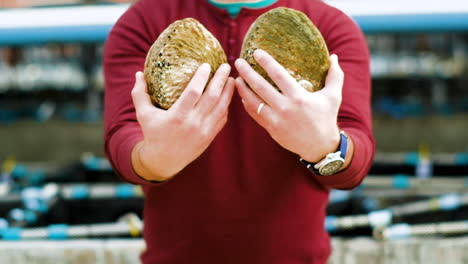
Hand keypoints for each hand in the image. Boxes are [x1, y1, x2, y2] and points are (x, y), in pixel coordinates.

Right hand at [131, 63, 234, 180]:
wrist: (164, 161)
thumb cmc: (152, 134)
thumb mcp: (143, 114)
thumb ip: (140, 93)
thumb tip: (139, 73)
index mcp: (177, 116)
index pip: (193, 92)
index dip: (201, 77)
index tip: (207, 65)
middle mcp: (193, 124)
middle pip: (212, 97)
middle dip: (221, 80)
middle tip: (226, 66)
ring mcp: (204, 131)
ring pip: (221, 108)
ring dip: (228, 92)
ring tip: (232, 79)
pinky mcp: (210, 137)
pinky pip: (222, 119)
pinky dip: (226, 106)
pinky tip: (227, 96)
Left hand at [235, 50, 343, 162]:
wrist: (319, 146)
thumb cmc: (326, 118)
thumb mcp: (333, 97)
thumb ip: (335, 76)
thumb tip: (333, 56)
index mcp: (299, 97)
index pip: (278, 75)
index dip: (266, 62)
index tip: (256, 52)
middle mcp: (285, 108)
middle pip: (260, 87)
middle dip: (247, 73)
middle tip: (238, 61)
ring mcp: (276, 120)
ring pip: (253, 102)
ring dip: (242, 89)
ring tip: (236, 78)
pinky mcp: (271, 129)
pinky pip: (255, 114)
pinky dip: (247, 104)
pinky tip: (243, 96)